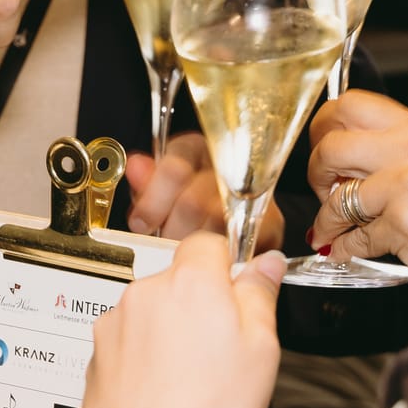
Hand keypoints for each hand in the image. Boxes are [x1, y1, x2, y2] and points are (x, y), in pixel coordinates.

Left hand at [77, 234, 283, 407]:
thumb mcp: (261, 350)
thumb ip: (260, 294)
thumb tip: (266, 264)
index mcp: (191, 282)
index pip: (208, 243)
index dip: (226, 264)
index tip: (236, 288)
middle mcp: (147, 293)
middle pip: (178, 281)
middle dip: (198, 304)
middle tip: (221, 348)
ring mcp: (116, 323)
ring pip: (152, 312)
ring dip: (169, 331)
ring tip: (190, 379)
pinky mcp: (97, 353)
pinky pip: (129, 342)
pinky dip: (144, 357)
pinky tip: (162, 391)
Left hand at [123, 134, 284, 248]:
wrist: (228, 225)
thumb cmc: (186, 204)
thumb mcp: (157, 191)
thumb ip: (146, 182)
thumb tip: (136, 166)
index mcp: (196, 148)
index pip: (175, 167)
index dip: (154, 200)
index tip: (142, 223)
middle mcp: (228, 163)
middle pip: (193, 203)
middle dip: (171, 230)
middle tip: (163, 244)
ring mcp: (254, 192)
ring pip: (215, 226)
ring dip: (196, 246)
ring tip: (182, 253)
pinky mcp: (271, 222)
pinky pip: (240, 245)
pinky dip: (221, 258)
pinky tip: (208, 258)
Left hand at [305, 91, 407, 284]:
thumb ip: (404, 149)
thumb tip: (356, 157)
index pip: (350, 105)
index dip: (324, 127)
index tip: (322, 146)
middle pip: (331, 144)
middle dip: (314, 171)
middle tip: (322, 188)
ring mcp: (405, 184)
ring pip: (336, 195)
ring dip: (325, 219)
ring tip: (329, 229)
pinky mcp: (404, 223)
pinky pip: (355, 236)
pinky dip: (344, 248)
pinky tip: (346, 251)